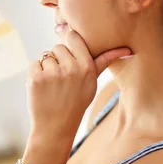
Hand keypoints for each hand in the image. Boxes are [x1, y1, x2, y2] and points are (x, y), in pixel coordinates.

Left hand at [27, 29, 131, 144]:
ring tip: (53, 85)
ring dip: (46, 68)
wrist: (55, 126)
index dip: (69, 43)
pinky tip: (43, 87)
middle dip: (58, 59)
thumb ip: (104, 62)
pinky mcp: (36, 78)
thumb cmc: (76, 102)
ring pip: (45, 56)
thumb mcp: (92, 82)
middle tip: (62, 78)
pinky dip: (36, 74)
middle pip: (57, 47)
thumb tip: (127, 49)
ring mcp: (52, 74)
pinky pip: (34, 64)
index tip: (69, 53)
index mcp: (86, 67)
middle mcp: (70, 69)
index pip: (73, 37)